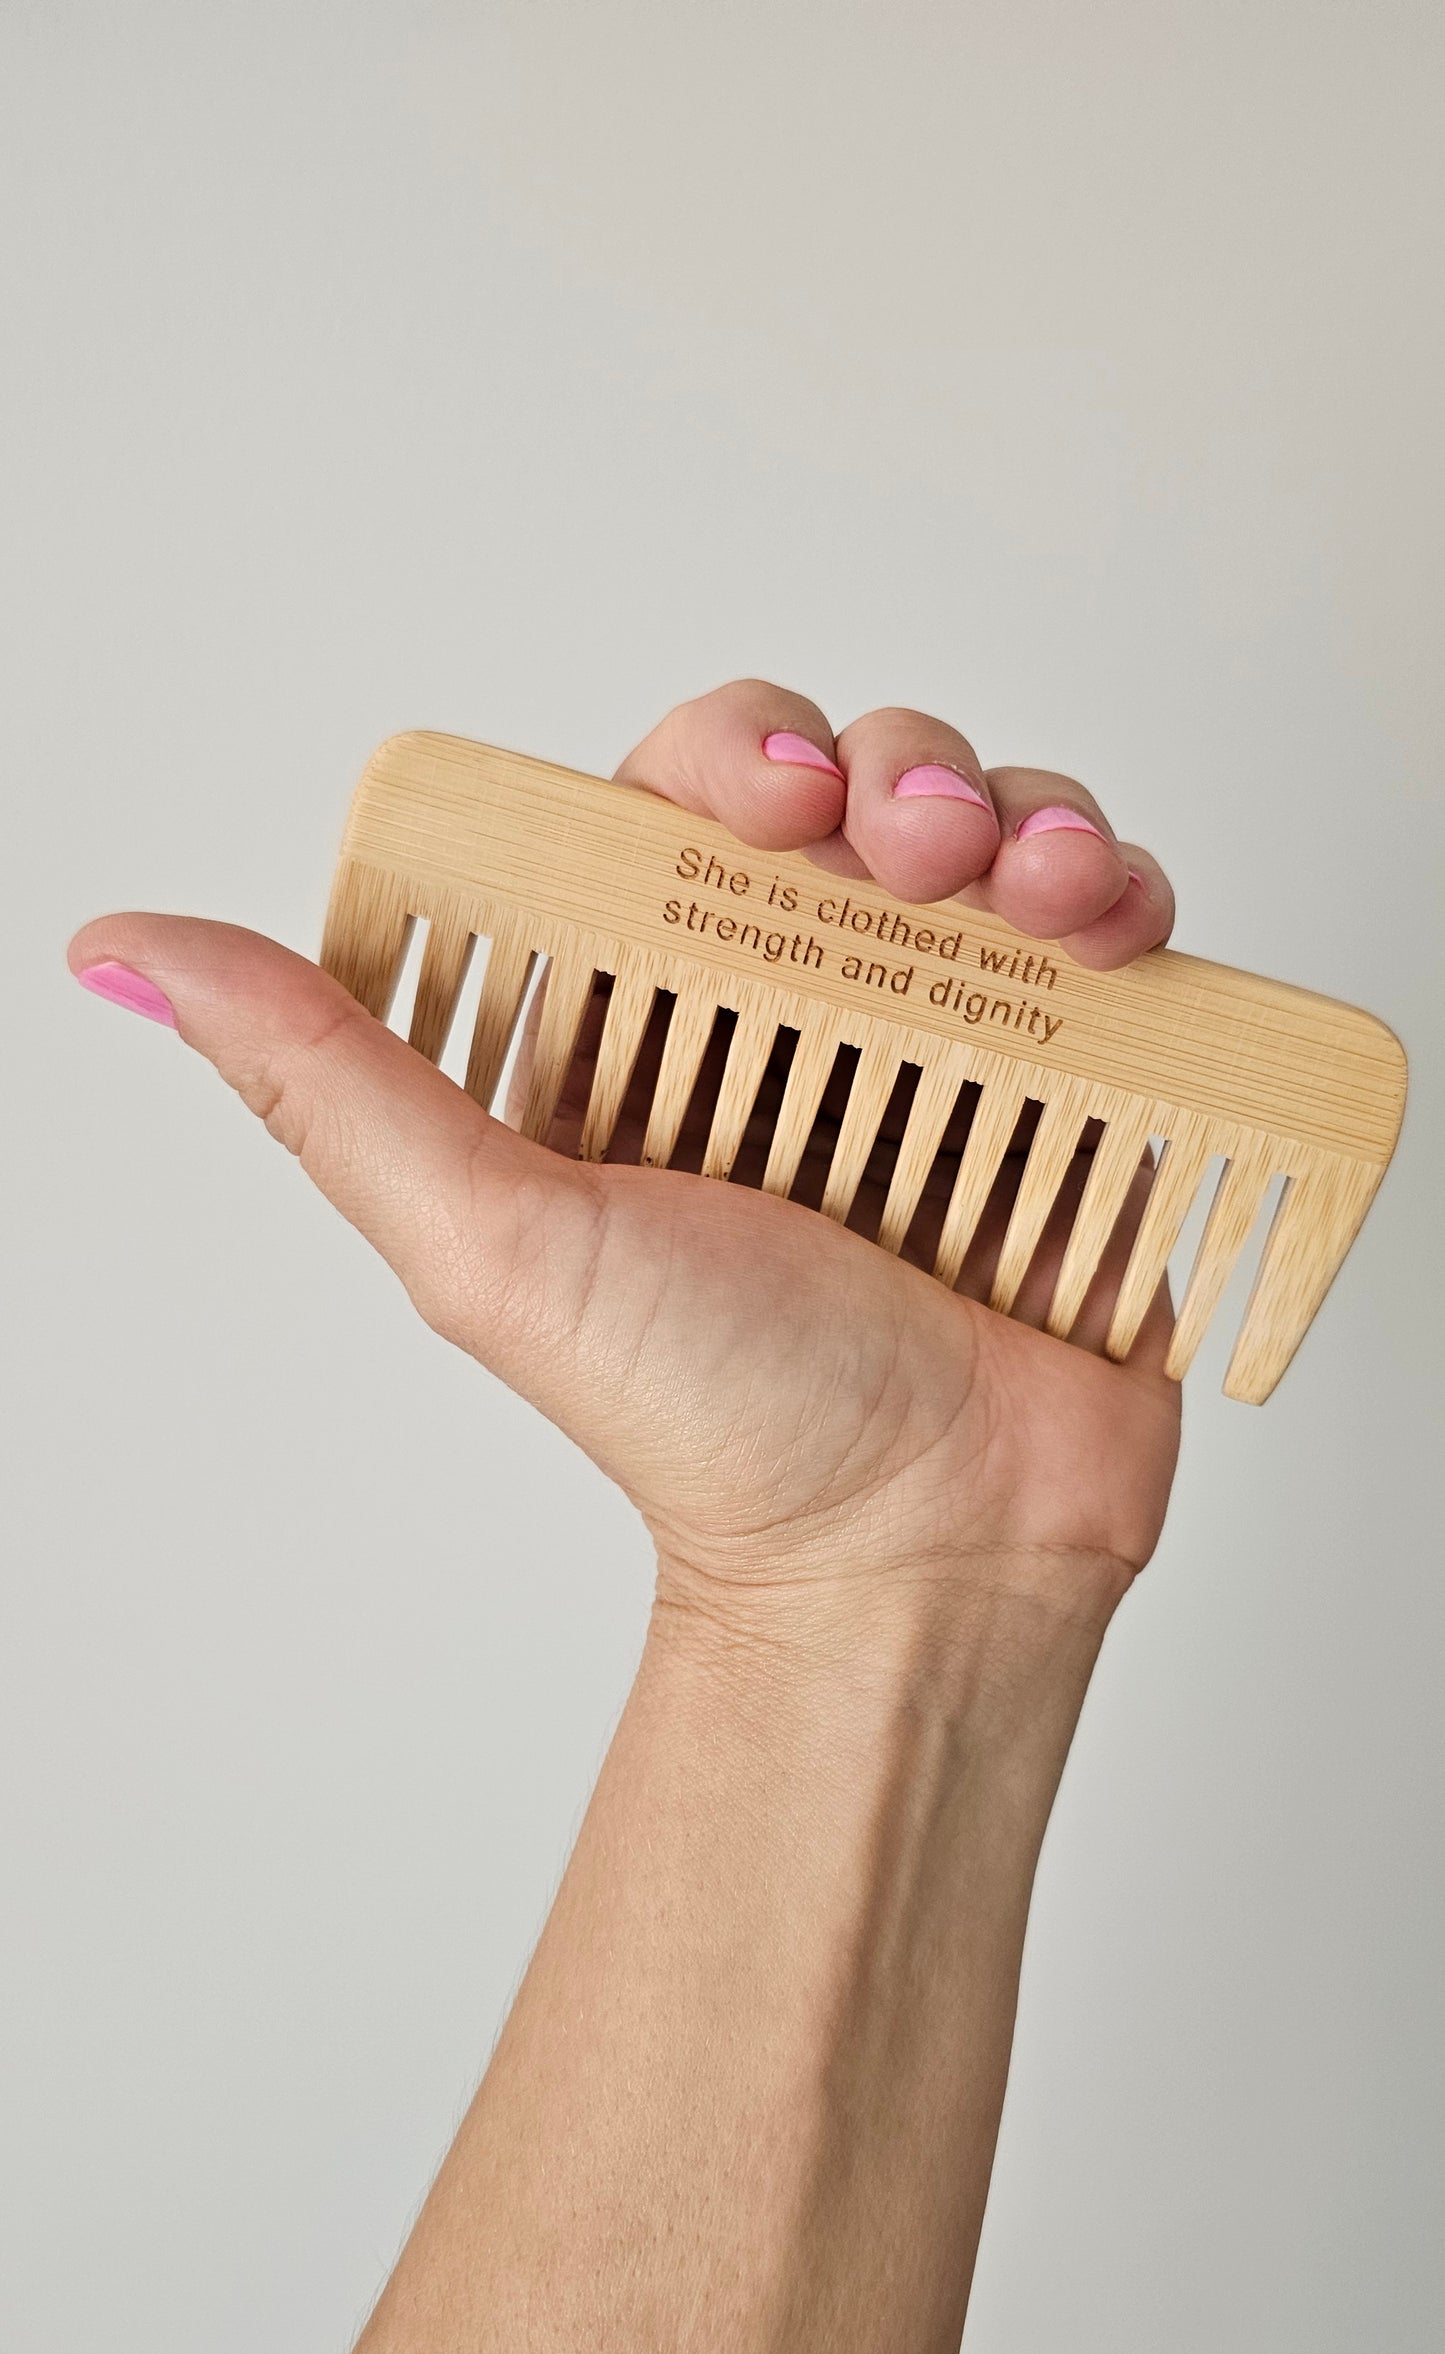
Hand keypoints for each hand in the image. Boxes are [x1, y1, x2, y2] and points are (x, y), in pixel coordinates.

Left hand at [70, 681, 1180, 1628]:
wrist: (916, 1553)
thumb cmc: (708, 1421)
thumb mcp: (486, 1235)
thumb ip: (325, 1080)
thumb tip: (123, 951)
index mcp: (649, 1014)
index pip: (678, 797)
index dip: (730, 755)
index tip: (770, 809)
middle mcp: (794, 1007)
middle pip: (852, 786)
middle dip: (891, 770)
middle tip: (904, 855)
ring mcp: (944, 1039)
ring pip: (991, 830)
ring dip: (1012, 813)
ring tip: (1021, 896)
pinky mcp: (1077, 1083)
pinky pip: (1111, 925)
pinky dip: (1117, 888)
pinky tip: (1101, 926)